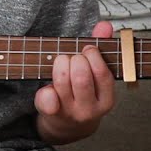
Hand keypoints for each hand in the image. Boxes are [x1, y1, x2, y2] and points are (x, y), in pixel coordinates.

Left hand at [34, 21, 116, 143]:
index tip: (87, 49)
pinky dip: (44, 88)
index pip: (103, 75)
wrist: (68, 125)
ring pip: (62, 83)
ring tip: (60, 63)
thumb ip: (101, 48)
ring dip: (59, 66)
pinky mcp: (50, 113)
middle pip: (81, 78)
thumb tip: (105, 25)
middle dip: (74, 60)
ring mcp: (70, 113)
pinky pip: (46, 98)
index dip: (93, 57)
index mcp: (106, 100)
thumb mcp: (95, 75)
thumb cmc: (83, 92)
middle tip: (71, 57)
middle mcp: (90, 110)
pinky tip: (48, 86)